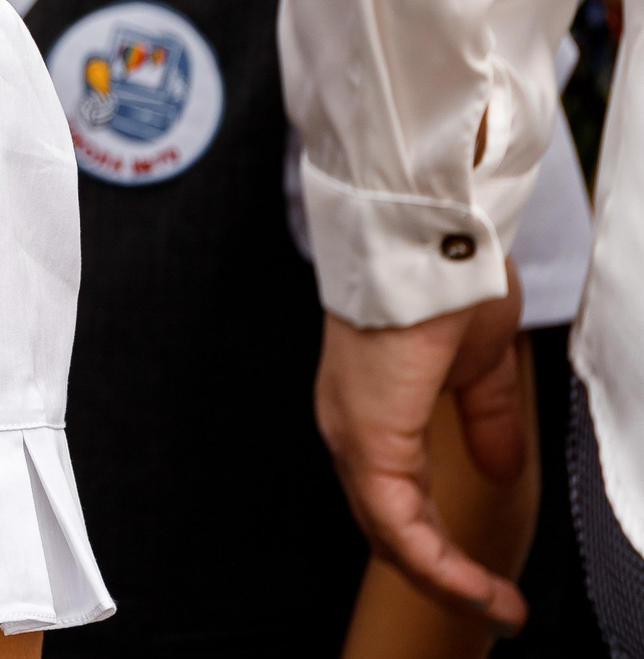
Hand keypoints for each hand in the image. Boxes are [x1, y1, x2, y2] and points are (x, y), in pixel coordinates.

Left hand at [315, 262, 529, 631]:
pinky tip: (471, 584)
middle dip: (444, 577)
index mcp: (369, 410)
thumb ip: (484, 418)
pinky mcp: (366, 434)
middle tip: (497, 610)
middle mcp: (347, 425)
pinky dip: (434, 559)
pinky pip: (394, 517)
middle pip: (386, 527)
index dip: (438, 547)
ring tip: (495, 608)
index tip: (487, 584)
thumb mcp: (477, 365)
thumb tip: (501, 464)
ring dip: (444, 578)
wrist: (430, 238)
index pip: (393, 499)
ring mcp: (350, 431)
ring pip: (387, 532)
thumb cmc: (446, 281)